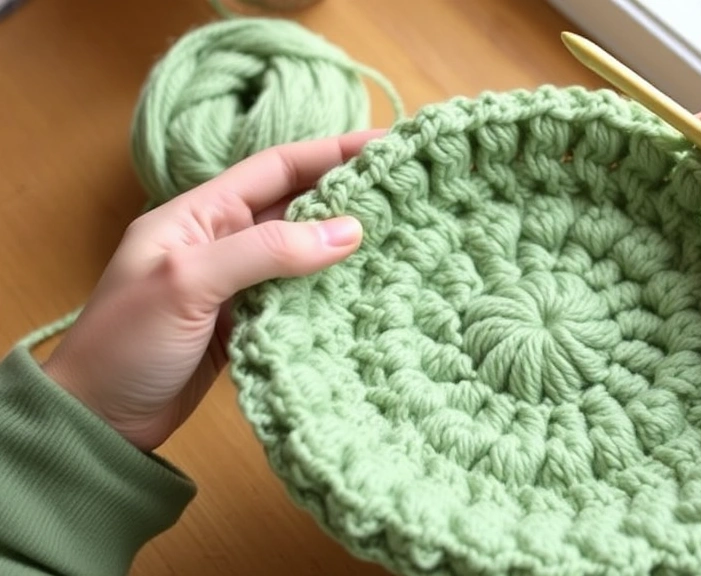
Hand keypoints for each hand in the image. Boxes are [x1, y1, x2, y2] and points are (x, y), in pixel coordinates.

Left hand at [42, 131, 381, 450]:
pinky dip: (332, 289)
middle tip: (408, 194)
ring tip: (402, 236)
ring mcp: (237, 284)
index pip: (277, 167)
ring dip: (345, 244)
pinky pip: (299, 294)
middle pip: (297, 206)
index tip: (387, 146)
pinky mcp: (248, 323)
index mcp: (200, 214)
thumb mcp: (190, 282)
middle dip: (349, 195)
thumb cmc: (128, 342)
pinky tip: (367, 288)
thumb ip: (268, 252)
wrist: (98, 421)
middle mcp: (223, 240)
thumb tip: (351, 230)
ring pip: (303, 251)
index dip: (332, 152)